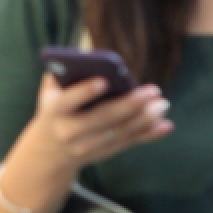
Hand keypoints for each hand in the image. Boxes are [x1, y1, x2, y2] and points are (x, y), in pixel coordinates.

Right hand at [25, 72, 171, 175]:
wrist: (47, 153)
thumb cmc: (54, 109)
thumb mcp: (50, 91)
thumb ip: (64, 73)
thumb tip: (93, 57)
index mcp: (54, 111)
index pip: (69, 101)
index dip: (85, 92)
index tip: (104, 80)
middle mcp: (69, 132)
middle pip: (102, 119)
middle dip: (129, 105)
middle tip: (153, 91)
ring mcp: (85, 147)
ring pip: (118, 133)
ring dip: (144, 120)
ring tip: (163, 104)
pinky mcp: (101, 155)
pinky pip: (127, 144)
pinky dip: (148, 135)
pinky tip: (166, 125)